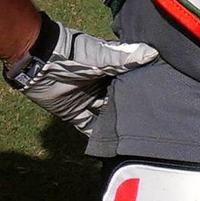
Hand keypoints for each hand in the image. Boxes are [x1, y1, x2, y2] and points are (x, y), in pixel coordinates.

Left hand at [3, 13, 157, 132]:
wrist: (37, 62)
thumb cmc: (70, 55)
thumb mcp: (100, 57)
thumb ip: (125, 59)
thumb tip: (153, 53)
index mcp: (108, 68)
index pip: (130, 79)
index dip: (143, 87)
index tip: (162, 98)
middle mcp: (99, 84)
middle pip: (120, 99)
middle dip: (132, 109)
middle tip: (154, 124)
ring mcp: (87, 100)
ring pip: (106, 115)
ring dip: (117, 124)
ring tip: (138, 138)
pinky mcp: (73, 113)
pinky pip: (88, 127)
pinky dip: (97, 137)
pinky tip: (112, 148)